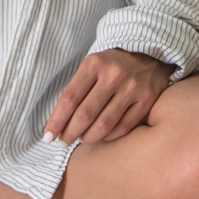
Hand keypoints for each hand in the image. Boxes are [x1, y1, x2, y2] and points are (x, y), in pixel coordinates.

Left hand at [43, 49, 172, 145]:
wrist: (150, 55)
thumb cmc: (112, 66)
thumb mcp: (92, 67)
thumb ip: (77, 90)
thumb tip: (58, 123)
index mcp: (94, 64)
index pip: (70, 98)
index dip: (57, 121)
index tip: (48, 137)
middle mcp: (114, 74)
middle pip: (85, 114)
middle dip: (70, 133)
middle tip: (63, 142)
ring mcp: (132, 87)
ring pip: (104, 124)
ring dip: (89, 137)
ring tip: (82, 139)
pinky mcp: (147, 99)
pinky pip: (123, 128)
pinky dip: (109, 136)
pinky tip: (102, 136)